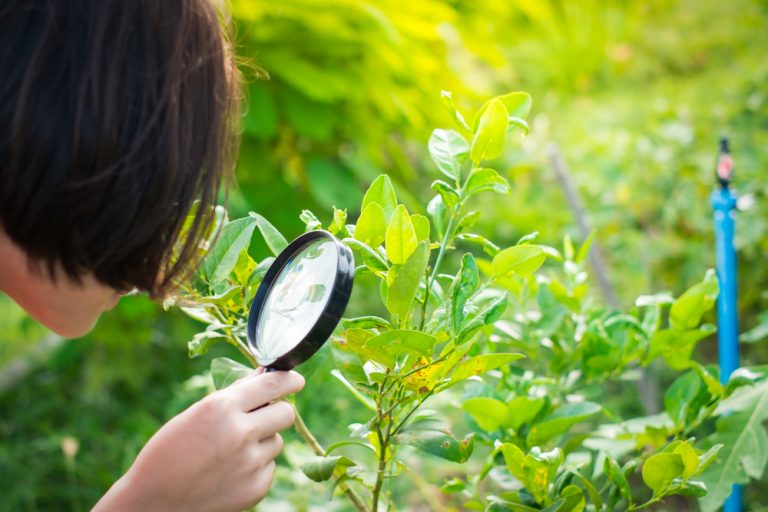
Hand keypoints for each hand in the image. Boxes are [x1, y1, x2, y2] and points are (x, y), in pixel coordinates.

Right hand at [93, 370, 304, 511]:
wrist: (153, 502)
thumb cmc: (170, 451)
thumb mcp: (196, 414)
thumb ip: (234, 396)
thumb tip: (265, 375)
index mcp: (221, 407)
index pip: (273, 384)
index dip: (289, 380)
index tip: (296, 379)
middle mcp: (239, 433)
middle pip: (285, 413)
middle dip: (277, 411)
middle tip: (263, 416)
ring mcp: (249, 463)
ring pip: (277, 441)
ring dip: (262, 441)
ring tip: (231, 451)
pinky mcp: (255, 488)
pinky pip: (269, 466)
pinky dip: (256, 466)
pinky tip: (230, 471)